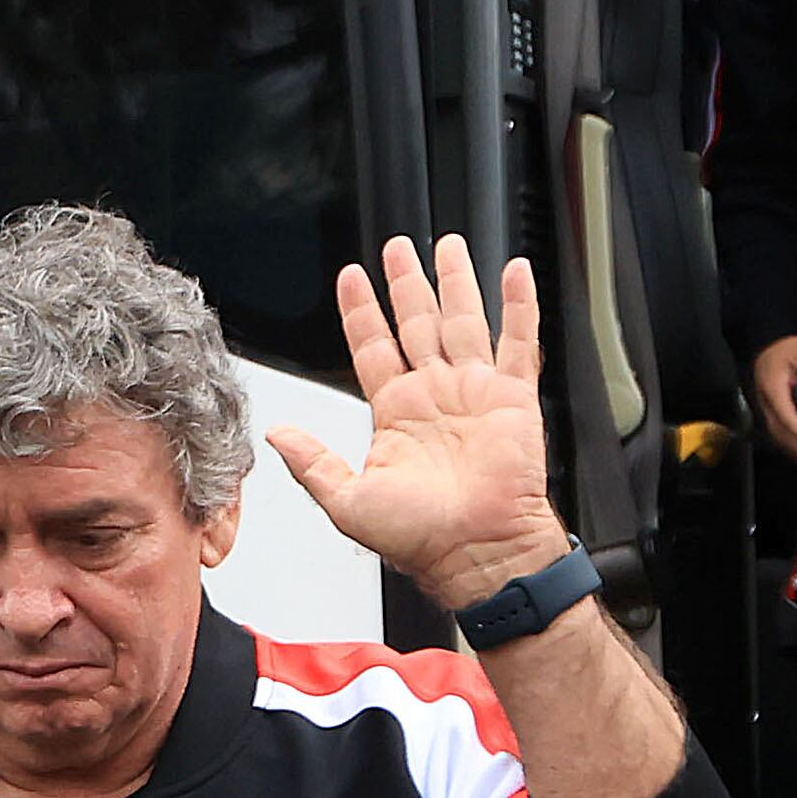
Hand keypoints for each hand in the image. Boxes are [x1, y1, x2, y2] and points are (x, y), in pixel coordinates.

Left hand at [267, 235, 572, 612]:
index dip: (361, 312)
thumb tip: (276, 436)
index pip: (373, 347)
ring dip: (455, 282)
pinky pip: (518, 341)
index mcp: (395, 413)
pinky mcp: (513, 398)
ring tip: (446, 245)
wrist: (476, 552)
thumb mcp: (347, 501)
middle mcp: (434, 396)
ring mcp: (474, 392)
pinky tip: (515, 273)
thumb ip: (312, 464)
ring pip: (462, 321)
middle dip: (406, 284)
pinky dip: (519, 306)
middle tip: (397, 247)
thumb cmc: (420, 538)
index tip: (351, 278)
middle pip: (416, 323)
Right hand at [749, 335, 796, 467]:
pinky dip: (791, 447)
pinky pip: (778, 434)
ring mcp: (766, 410)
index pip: (785, 416)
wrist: (769, 346)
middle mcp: (766, 404)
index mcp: (773, 390)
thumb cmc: (787, 350)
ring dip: (796, 452)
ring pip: (778, 437)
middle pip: (780, 432)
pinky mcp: (769, 413)